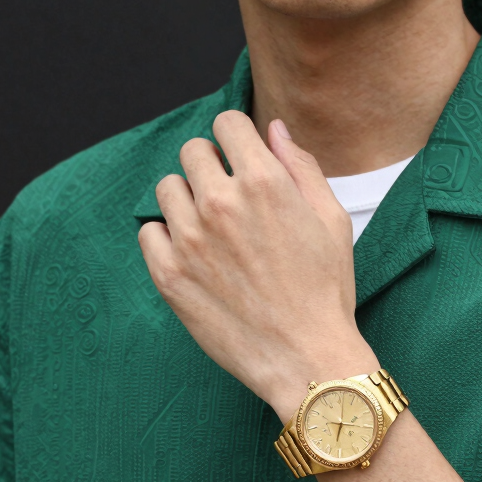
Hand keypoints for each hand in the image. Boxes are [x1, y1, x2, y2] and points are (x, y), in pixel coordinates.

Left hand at [138, 111, 379, 419]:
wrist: (306, 359)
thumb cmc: (326, 292)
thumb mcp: (332, 221)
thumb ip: (301, 167)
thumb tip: (273, 129)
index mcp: (264, 182)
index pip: (227, 122)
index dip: (237, 137)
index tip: (242, 158)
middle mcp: (220, 203)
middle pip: (193, 151)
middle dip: (212, 166)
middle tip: (230, 199)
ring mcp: (189, 239)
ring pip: (168, 188)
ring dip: (187, 199)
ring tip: (212, 230)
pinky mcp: (169, 275)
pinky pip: (149, 231)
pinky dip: (166, 237)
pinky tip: (194, 256)